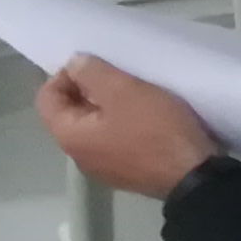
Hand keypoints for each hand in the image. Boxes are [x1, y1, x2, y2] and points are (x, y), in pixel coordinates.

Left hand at [37, 55, 220, 198]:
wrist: (193, 176)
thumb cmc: (155, 130)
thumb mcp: (124, 90)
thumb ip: (93, 72)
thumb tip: (73, 64)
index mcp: (70, 136)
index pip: (46, 99)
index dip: (64, 74)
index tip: (95, 64)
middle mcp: (79, 156)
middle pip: (68, 113)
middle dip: (87, 88)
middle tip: (116, 73)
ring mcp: (103, 167)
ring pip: (92, 127)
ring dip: (106, 105)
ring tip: (133, 91)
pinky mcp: (125, 172)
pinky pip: (112, 140)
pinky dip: (120, 122)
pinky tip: (145, 116)